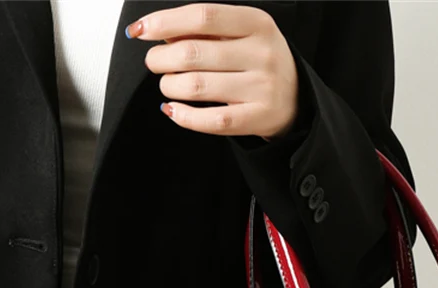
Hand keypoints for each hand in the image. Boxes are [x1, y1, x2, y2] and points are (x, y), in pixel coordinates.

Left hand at [127, 3, 299, 140]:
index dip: (165, 22)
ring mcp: (262, 88)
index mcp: (257, 23)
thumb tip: (160, 33)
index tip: (141, 31)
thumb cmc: (258, 62)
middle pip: (193, 53)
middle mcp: (262, 54)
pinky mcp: (259, 118)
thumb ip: (206, 30)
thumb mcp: (241, 34)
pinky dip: (185, 116)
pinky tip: (173, 110)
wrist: (297, 100)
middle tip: (154, 62)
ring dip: (170, 86)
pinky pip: (213, 121)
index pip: (202, 16)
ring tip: (168, 85)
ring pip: (198, 86)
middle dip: (161, 58)